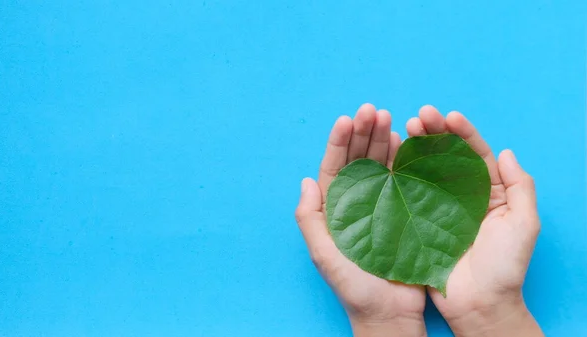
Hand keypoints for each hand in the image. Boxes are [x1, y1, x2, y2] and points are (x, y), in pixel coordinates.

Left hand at [295, 104, 426, 336]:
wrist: (389, 312)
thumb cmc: (353, 286)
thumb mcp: (324, 254)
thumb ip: (310, 219)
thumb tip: (304, 180)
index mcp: (335, 208)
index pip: (334, 167)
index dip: (339, 142)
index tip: (346, 119)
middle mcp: (358, 201)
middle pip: (358, 159)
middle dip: (363, 133)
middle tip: (372, 110)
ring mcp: (383, 203)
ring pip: (380, 164)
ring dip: (382, 140)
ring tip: (388, 117)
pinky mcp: (405, 209)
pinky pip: (403, 178)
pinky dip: (403, 159)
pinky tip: (404, 141)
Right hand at [406, 106, 543, 336]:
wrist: (478, 304)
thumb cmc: (505, 266)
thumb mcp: (525, 224)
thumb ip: (521, 187)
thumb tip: (507, 152)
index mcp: (489, 192)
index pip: (476, 154)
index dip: (463, 133)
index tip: (448, 116)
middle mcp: (462, 194)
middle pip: (448, 155)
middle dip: (435, 132)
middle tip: (420, 115)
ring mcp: (438, 207)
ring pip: (427, 169)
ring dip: (417, 146)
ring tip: (405, 126)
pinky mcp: (418, 220)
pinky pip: (409, 192)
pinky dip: (401, 172)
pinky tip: (392, 155)